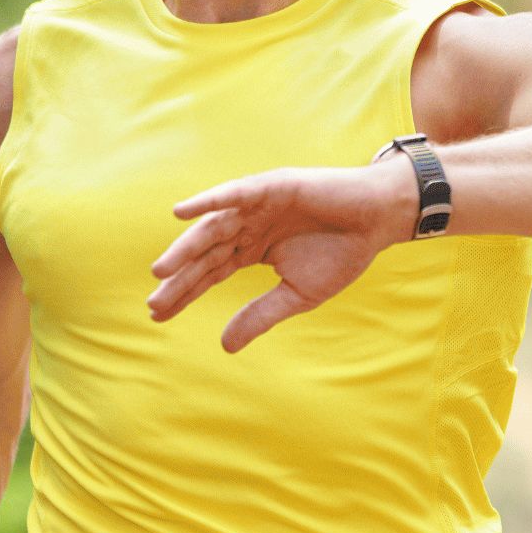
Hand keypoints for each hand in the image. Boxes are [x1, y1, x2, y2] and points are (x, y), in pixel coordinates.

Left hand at [148, 158, 416, 352]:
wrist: (378, 220)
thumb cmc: (343, 253)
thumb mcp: (297, 294)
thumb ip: (260, 315)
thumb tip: (225, 347)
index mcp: (253, 249)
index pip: (210, 273)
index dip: (185, 293)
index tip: (158, 314)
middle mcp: (249, 225)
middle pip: (206, 254)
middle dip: (180, 278)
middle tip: (153, 302)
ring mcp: (258, 204)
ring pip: (214, 228)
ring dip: (186, 247)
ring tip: (162, 271)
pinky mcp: (272, 186)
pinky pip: (234, 194)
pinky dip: (208, 200)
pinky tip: (182, 213)